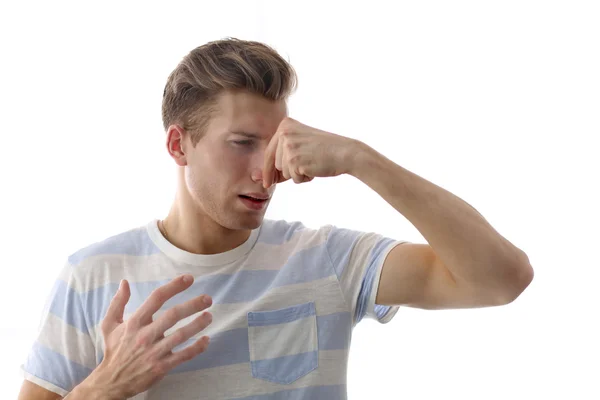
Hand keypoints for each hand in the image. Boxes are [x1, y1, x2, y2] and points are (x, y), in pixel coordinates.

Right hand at [79, 275, 212, 399]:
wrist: (112, 381)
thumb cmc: (114, 350)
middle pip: (172, 315)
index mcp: (135, 322)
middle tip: (207, 299)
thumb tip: (125, 282)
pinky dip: (196, 348)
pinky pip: (183, 356)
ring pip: (180, 335)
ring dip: (197, 324)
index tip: (189, 279)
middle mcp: (145, 335)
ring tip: (209, 316)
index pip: (156, 298)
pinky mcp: (161, 366)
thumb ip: (118, 303)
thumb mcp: (109, 324)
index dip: (174, 287)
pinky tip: (206, 340)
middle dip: (192, 305)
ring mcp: (154, 352)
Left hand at [262, 117, 360, 187]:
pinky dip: (305, 178)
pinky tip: (315, 167)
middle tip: (307, 162)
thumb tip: (261, 179)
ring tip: (313, 162)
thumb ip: (282, 157)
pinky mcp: (295, 160)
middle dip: (289, 170)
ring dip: (299, 173)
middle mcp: (284, 133)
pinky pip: (294, 179)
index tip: (265, 183)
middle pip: (276, 164)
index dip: (267, 170)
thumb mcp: (300, 146)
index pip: (269, 152)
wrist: (345, 152)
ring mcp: (289, 146)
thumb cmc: (325, 151)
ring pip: (285, 173)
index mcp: (285, 125)